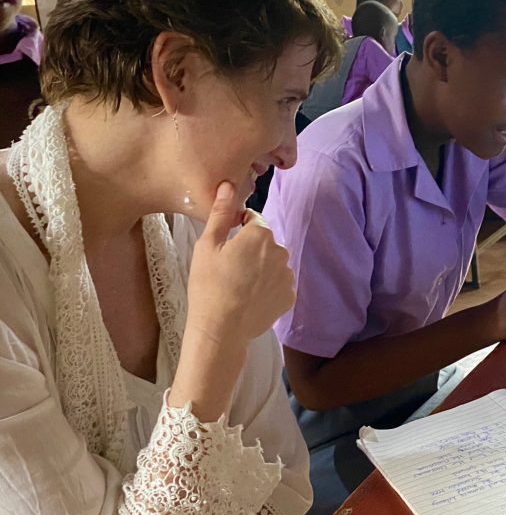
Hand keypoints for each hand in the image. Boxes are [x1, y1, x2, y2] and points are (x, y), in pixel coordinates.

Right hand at [186, 180, 295, 347]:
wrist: (221, 329)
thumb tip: (227, 185)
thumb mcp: (207, 245)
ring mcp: (287, 275)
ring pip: (274, 263)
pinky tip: (251, 297)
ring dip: (262, 268)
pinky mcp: (290, 296)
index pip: (253, 220)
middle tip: (230, 268)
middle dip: (251, 249)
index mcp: (260, 235)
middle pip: (265, 242)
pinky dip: (268, 287)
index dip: (238, 228)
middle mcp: (280, 251)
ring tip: (240, 285)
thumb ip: (221, 213)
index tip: (225, 245)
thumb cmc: (209, 286)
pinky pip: (280, 284)